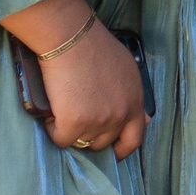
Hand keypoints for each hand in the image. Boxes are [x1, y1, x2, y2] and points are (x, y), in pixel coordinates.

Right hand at [0, 0, 146, 158]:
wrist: (72, 39)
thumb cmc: (94, 48)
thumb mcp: (126, 72)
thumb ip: (131, 97)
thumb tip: (143, 120)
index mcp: (135, 101)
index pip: (135, 139)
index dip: (122, 150)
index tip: (112, 155)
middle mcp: (121, 114)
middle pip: (102, 143)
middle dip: (88, 135)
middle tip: (75, 118)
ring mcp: (99, 121)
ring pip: (79, 141)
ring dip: (69, 129)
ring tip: (64, 106)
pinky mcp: (75, 123)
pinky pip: (60, 139)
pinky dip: (52, 129)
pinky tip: (52, 111)